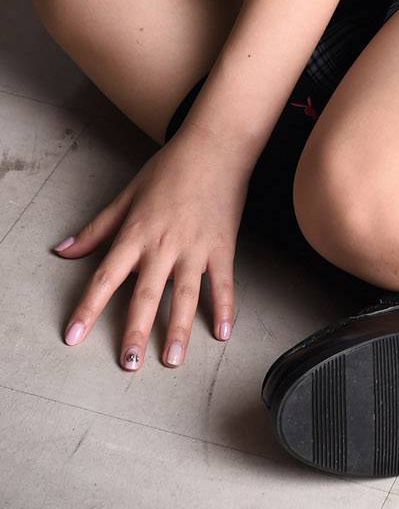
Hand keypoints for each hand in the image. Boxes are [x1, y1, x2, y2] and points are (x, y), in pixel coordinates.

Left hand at [52, 123, 249, 370]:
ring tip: (172, 359)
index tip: (73, 336)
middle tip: (128, 364)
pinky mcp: (222, 246)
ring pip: (185, 295)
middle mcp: (163, 244)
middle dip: (136, 331)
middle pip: (146, 294)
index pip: (105, 277)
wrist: (216, 145)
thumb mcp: (128, 194)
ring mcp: (195, 247)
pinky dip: (225, 307)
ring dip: (178, 329)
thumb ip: (97, 228)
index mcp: (136, 233)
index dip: (88, 308)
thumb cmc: (170, 167)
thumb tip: (63, 250)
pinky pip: (224, 282)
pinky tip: (223, 332)